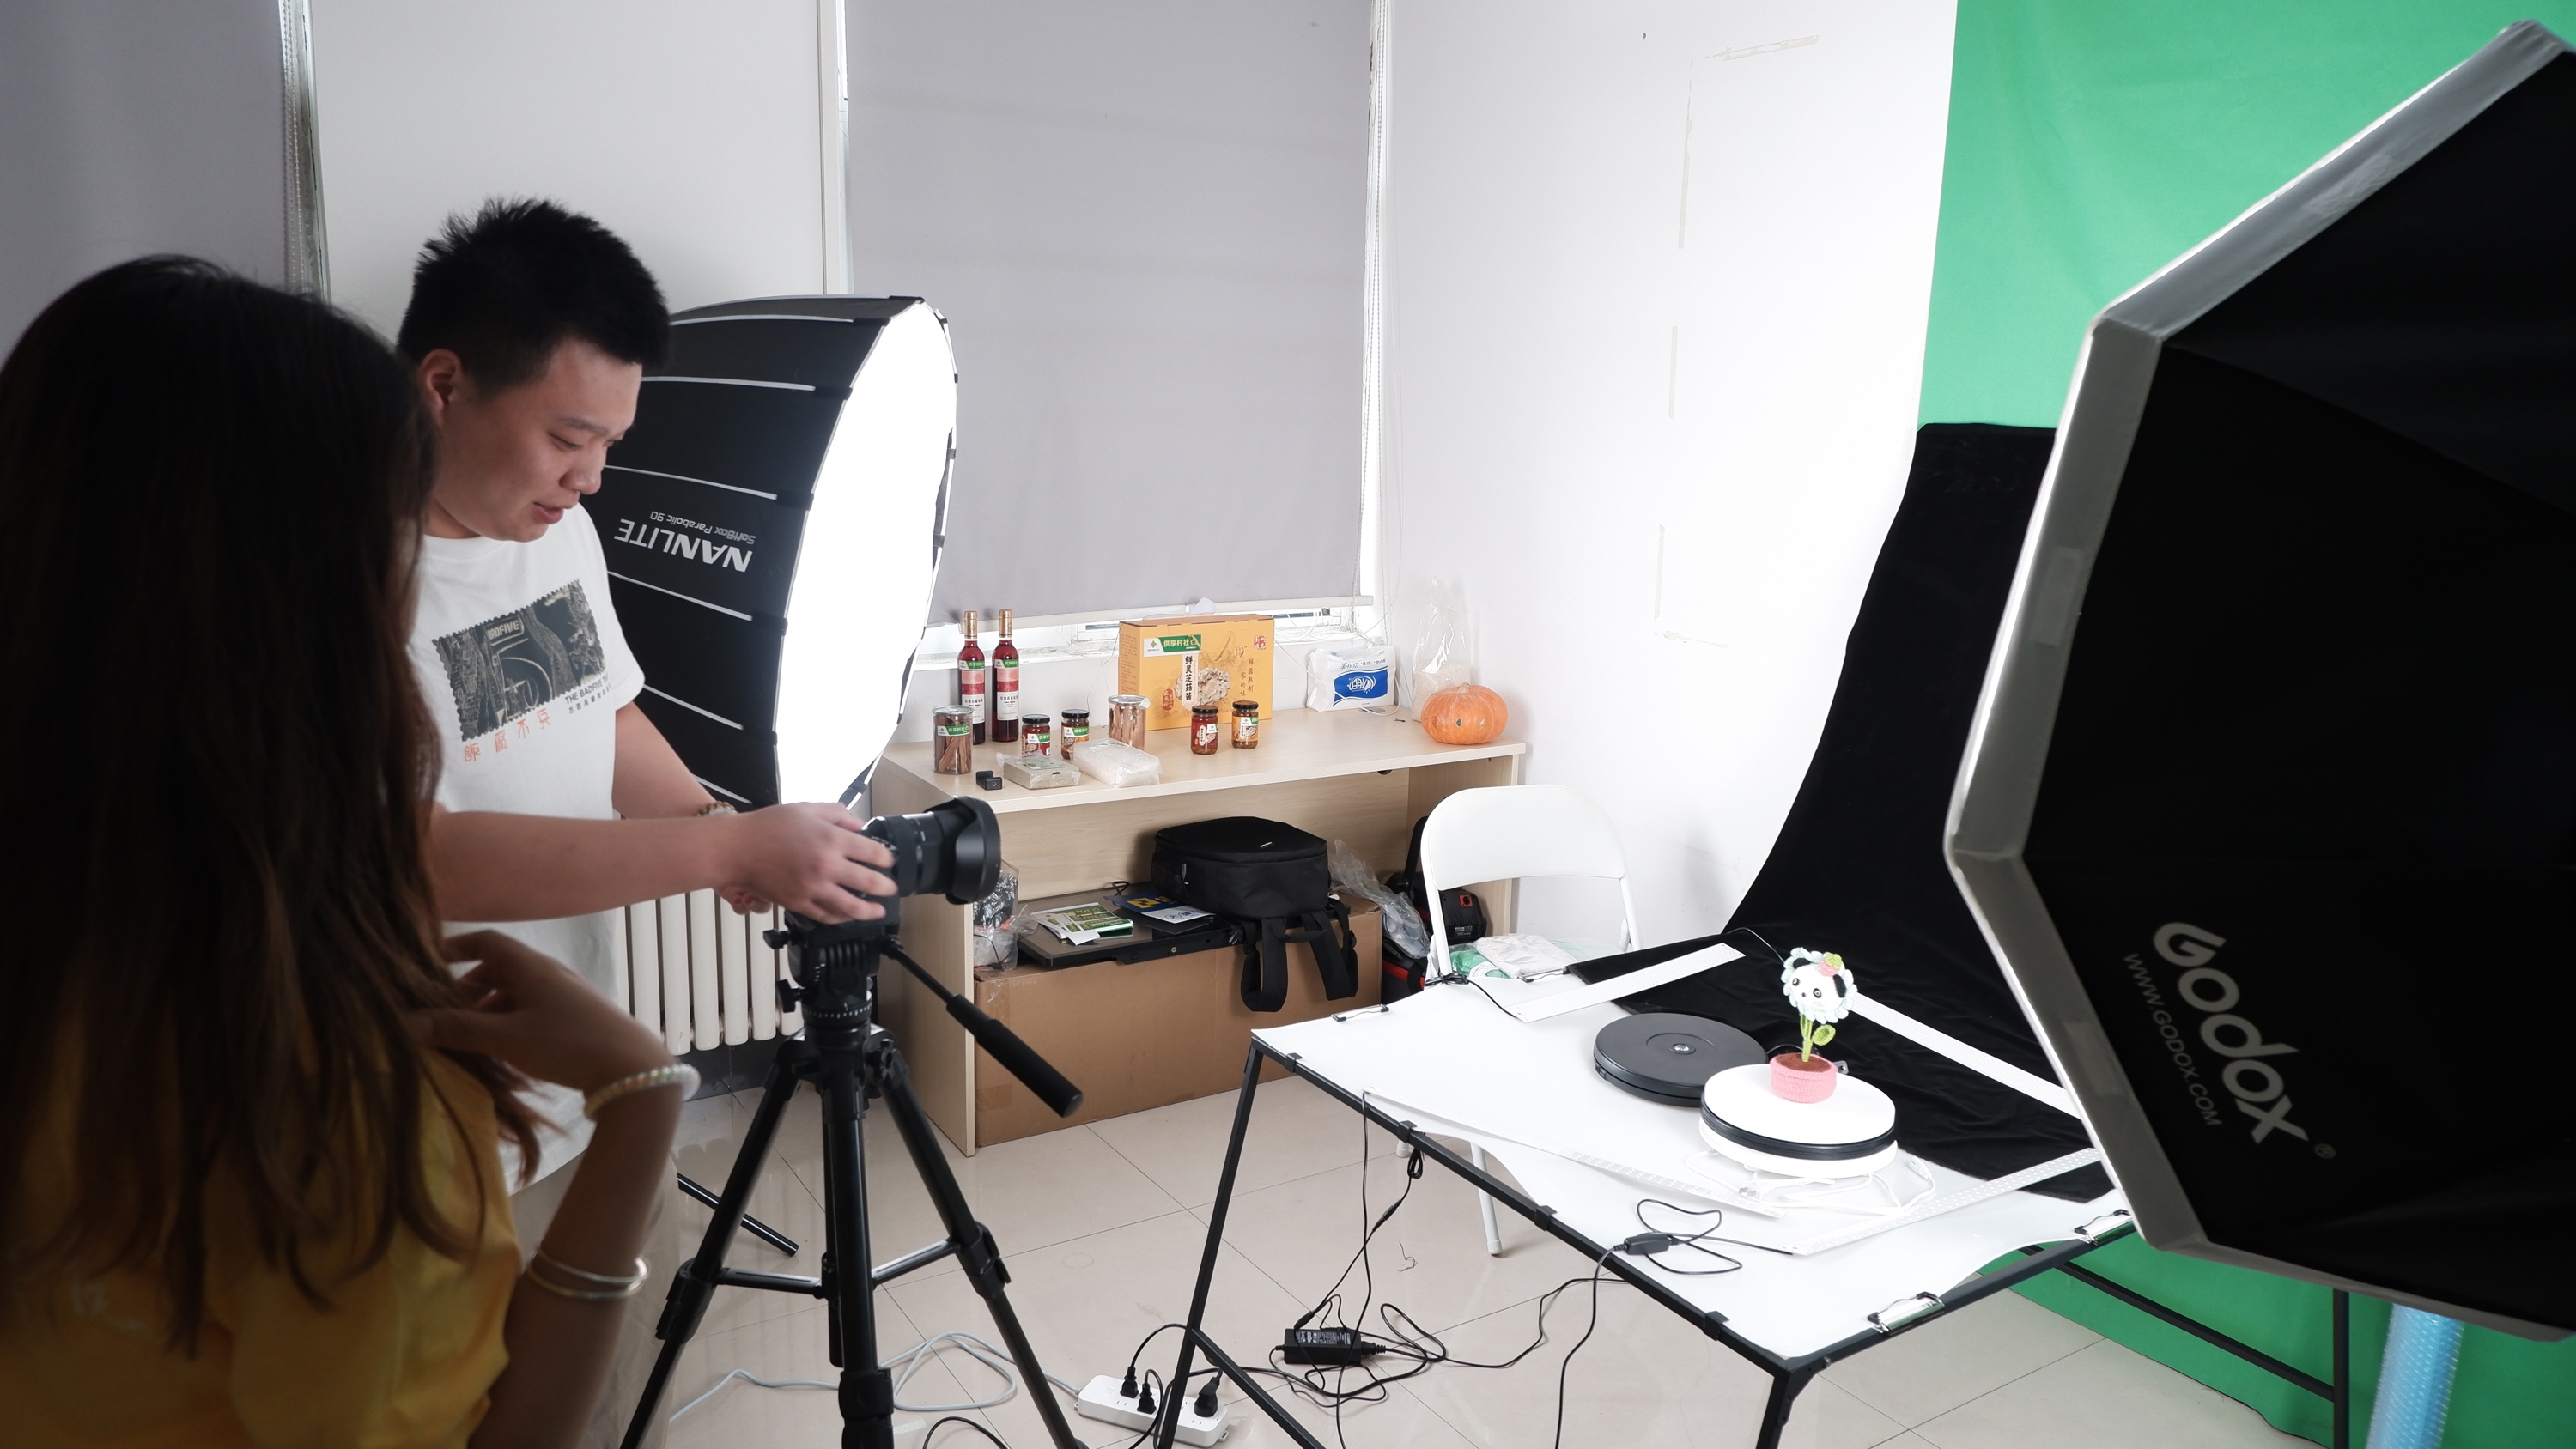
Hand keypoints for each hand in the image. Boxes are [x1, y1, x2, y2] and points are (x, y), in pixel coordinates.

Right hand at [415, 931, 669, 1092]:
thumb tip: (406, 1022)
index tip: (426, 966)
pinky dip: (508, 1024)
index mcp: (530, 966)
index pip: (487, 941)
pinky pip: (530, 1012)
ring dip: (486, 1011)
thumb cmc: (566, 1043)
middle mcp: (548, 974)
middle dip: (466, 990)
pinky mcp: (574, 1019)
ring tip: (465, 1039)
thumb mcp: (505, 1037)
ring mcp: (564, 996)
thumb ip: (457, 1029)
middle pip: (497, 970)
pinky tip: (499, 1052)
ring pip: (514, 994)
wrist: (632, 1068)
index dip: (455, 948)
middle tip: (441, 1017)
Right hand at [715, 803, 896, 922]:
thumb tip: (860, 826)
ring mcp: (813, 888)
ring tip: (878, 911)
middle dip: (885, 887)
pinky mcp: (799, 904)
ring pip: (851, 907)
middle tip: (891, 889)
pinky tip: (847, 916)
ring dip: (869, 911)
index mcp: (831, 839)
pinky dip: (841, 918)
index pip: (873, 853)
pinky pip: (826, 916)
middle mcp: (826, 866)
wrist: (737, 848)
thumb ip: (838, 814)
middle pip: (869, 883)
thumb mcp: (807, 808)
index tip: (888, 861)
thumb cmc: (769, 826)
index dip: (886, 858)